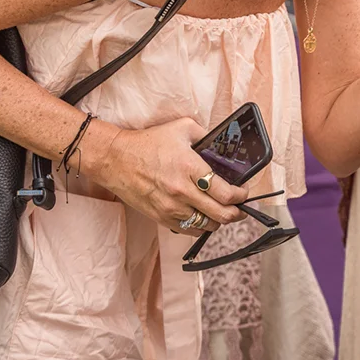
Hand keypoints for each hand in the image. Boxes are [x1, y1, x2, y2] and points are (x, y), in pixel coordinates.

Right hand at [88, 117, 247, 235]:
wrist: (116, 159)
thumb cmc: (148, 143)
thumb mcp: (182, 128)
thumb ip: (206, 136)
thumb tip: (223, 147)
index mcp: (190, 168)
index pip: (226, 193)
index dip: (241, 196)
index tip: (243, 192)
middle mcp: (182, 191)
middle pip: (221, 215)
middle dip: (237, 213)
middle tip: (241, 208)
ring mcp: (171, 208)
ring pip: (207, 226)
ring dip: (219, 221)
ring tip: (222, 212)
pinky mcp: (161, 217)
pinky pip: (189, 231)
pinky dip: (200, 227)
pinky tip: (202, 216)